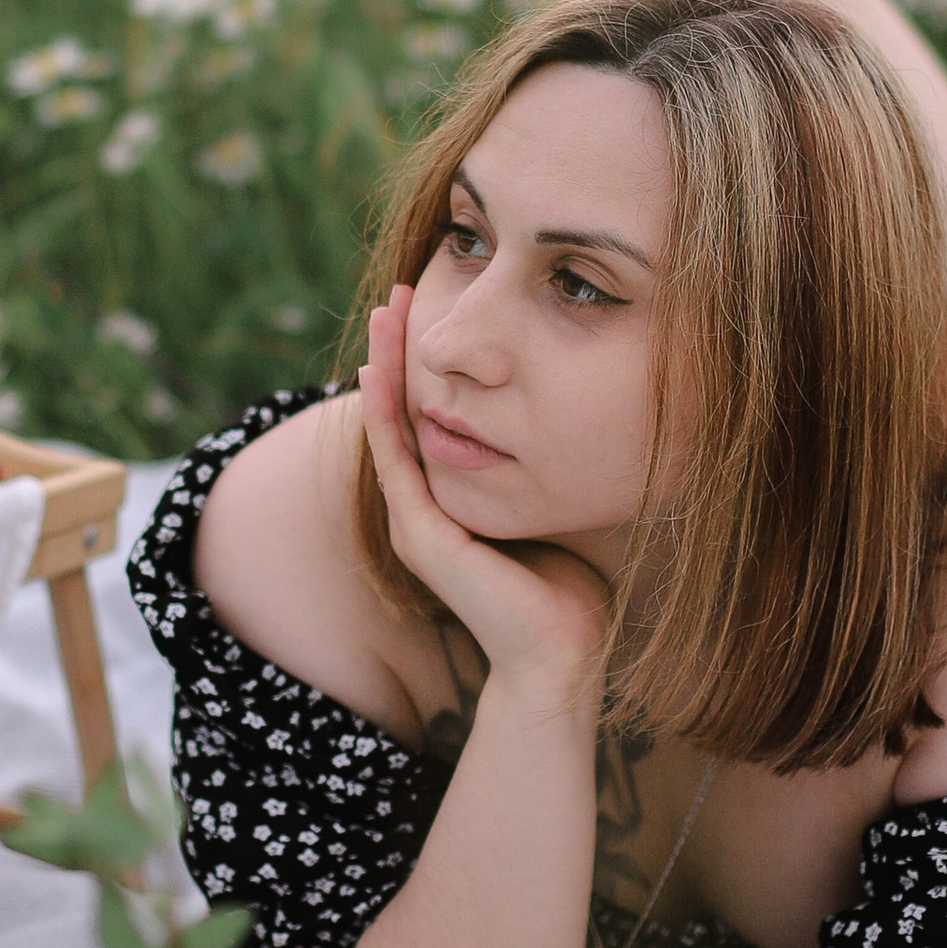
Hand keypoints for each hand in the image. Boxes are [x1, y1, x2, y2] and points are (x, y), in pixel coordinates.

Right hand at [360, 282, 610, 712]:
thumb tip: (566, 415)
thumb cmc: (570, 589)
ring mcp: (416, 522)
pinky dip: (383, 415)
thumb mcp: (551, 505)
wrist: (562, 655)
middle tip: (400, 292)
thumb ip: (541, 466)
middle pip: (401, 412)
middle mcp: (423, 509)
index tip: (430, 309)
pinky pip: (395, 460)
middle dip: (399, 351)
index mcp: (448, 503)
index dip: (424, 363)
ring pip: (391, 427)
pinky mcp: (421, 535)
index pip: (428, 418)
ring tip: (386, 313)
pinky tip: (376, 373)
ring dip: (384, 367)